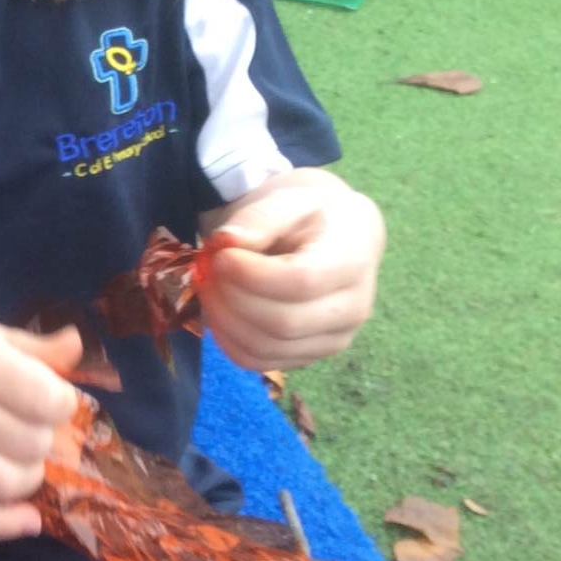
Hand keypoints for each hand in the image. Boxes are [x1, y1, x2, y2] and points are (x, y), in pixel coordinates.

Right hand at [0, 306, 80, 540]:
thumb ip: (31, 347)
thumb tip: (78, 349)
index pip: (43, 399)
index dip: (63, 404)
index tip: (54, 400)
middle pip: (29, 443)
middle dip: (45, 439)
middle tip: (31, 427)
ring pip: (6, 484)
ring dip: (29, 478)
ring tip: (20, 459)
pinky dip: (5, 525)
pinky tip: (26, 519)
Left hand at [200, 172, 384, 371]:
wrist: (327, 239)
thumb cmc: (308, 216)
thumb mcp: (289, 199)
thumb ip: (258, 217)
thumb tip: (226, 240)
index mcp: (354, 259)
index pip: (301, 282)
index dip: (251, 274)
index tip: (220, 255)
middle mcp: (354, 307)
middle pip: (282, 322)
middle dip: (231, 297)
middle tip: (207, 269)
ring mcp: (333, 339)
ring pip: (266, 348)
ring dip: (223, 319)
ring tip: (209, 286)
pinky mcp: (308, 356)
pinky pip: (258, 361)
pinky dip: (226, 339)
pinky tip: (217, 310)